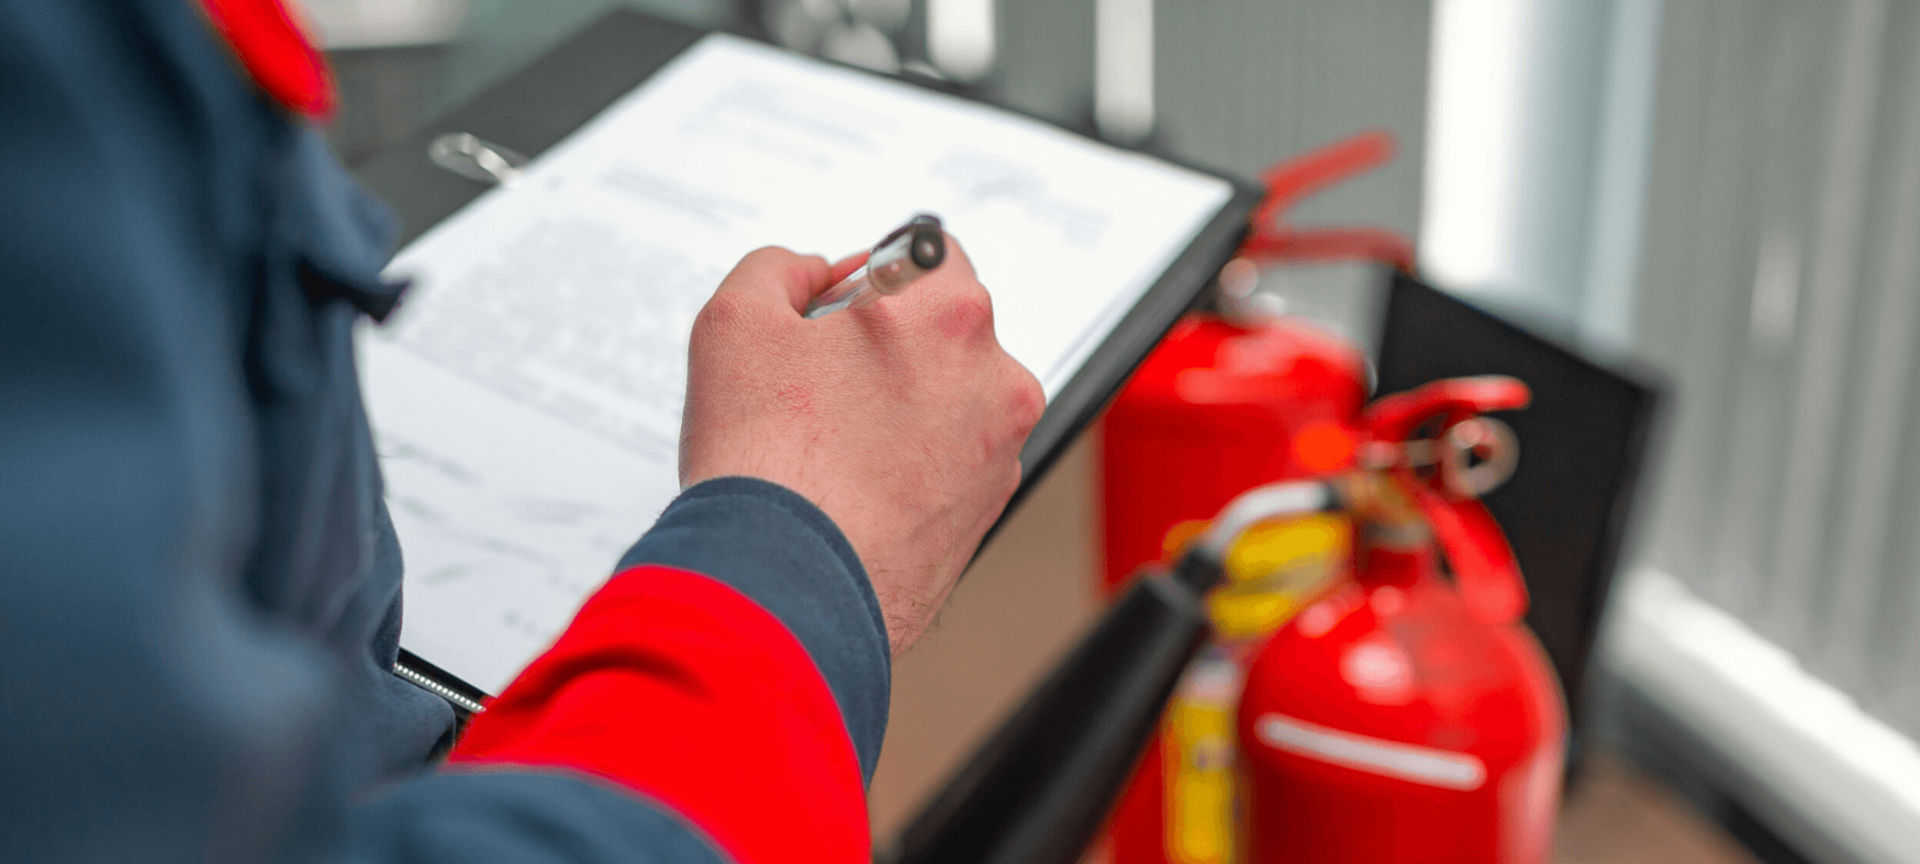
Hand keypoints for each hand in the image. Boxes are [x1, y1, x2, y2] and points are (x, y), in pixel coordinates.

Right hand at [680, 242, 1044, 655]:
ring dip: (902, 404)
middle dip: (889, 342)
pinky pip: (952, 460)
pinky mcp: (988, 510)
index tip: (840, 306)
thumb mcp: (735, 320)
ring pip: (951, 398)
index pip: (931, 253)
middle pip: (944, 328)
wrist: (785, 592)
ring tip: (830, 444)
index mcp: (951, 314)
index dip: (874, 274)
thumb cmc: (769, 466)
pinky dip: (912, 463)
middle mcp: (996, 379)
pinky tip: (852, 485)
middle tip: (820, 380)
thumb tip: (808, 274)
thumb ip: (778, 268)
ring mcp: (999, 450)